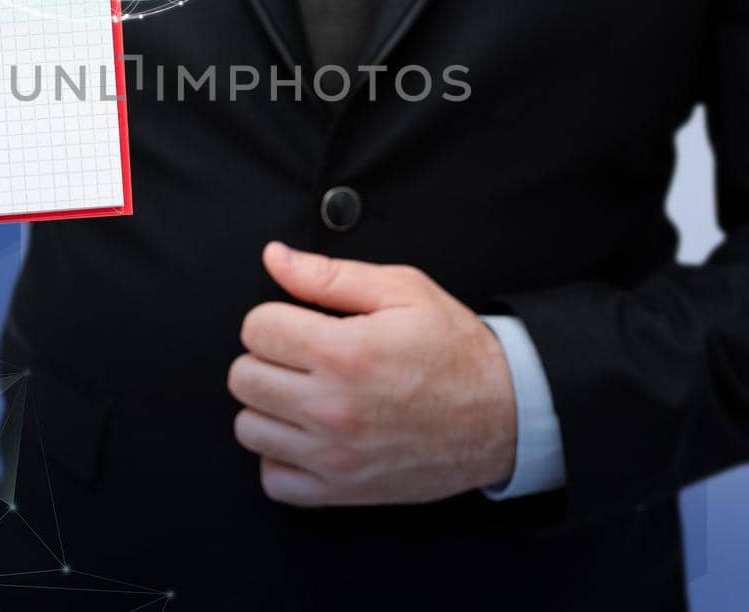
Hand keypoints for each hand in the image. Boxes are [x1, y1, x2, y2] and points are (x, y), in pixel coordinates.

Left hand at [228, 242, 516, 505]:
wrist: (504, 414)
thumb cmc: (455, 350)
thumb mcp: (403, 290)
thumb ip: (330, 274)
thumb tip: (275, 258)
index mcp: (344, 352)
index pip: (256, 328)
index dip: (274, 316)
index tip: (298, 322)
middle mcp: (333, 407)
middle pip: (243, 377)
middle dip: (267, 357)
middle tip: (301, 355)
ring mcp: (335, 454)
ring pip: (248, 427)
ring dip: (269, 406)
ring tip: (303, 392)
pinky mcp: (343, 489)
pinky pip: (275, 479)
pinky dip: (281, 457)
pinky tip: (306, 434)